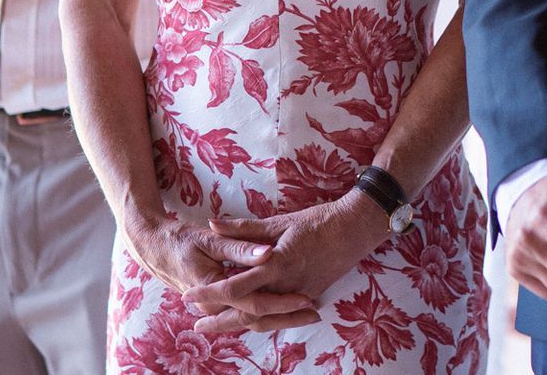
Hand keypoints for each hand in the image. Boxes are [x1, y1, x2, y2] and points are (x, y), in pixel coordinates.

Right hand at [123, 212, 305, 316]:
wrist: (153, 249)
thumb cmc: (181, 241)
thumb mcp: (210, 239)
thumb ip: (240, 244)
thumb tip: (267, 253)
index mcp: (214, 288)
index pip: (254, 301)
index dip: (282, 301)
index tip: (306, 298)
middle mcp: (216, 303)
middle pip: (257, 316)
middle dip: (287, 317)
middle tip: (316, 313)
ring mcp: (218, 305)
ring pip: (253, 318)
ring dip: (280, 318)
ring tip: (311, 315)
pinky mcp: (220, 300)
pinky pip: (245, 310)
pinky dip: (267, 311)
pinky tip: (288, 308)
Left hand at [181, 193, 388, 333]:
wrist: (358, 228)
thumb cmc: (320, 220)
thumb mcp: (281, 221)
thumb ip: (244, 229)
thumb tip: (212, 224)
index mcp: (277, 264)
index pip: (236, 286)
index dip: (210, 294)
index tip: (188, 298)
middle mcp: (287, 285)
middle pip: (246, 313)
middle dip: (219, 321)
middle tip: (197, 325)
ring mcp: (300, 294)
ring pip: (264, 319)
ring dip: (238, 324)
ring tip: (217, 325)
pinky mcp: (310, 296)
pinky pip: (281, 315)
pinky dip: (262, 320)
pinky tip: (250, 319)